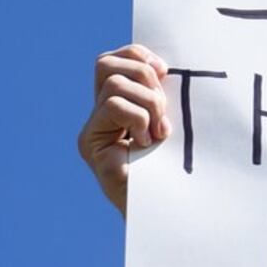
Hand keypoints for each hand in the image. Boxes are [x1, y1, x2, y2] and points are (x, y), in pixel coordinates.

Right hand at [78, 44, 169, 214]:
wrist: (167, 210)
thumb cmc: (176, 167)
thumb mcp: (171, 120)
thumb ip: (161, 96)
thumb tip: (164, 68)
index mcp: (118, 105)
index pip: (116, 59)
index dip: (139, 56)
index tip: (166, 72)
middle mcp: (98, 115)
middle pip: (106, 64)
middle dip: (143, 77)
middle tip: (163, 111)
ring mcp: (92, 131)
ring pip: (114, 84)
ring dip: (147, 104)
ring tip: (159, 133)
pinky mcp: (90, 145)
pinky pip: (114, 105)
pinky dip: (139, 119)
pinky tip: (146, 144)